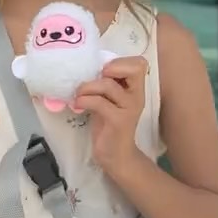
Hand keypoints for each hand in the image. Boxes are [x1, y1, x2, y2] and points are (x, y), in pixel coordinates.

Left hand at [74, 56, 146, 172]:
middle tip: (95, 78)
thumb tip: (86, 67)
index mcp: (135, 89)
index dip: (120, 61)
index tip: (103, 72)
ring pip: (108, 85)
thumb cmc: (109, 125)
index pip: (139, 63)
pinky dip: (84, 100)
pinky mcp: (118, 120)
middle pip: (135, 67)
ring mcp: (129, 108)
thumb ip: (106, 84)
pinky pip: (99, 102)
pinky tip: (78, 105)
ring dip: (87, 86)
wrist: (115, 155)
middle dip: (111, 67)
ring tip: (79, 95)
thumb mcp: (108, 100)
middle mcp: (137, 96)